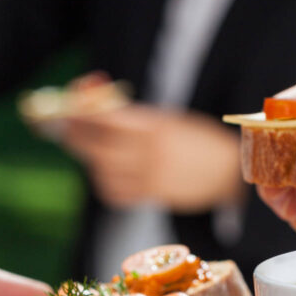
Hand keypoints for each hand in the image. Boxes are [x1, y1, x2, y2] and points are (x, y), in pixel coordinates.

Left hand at [62, 104, 242, 210]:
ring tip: (94, 150)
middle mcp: (152, 151)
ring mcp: (152, 176)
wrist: (229, 170)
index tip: (67, 106)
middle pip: (98, 147)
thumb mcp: (167, 119)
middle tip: (65, 129)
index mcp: (156, 125)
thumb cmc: (194, 138)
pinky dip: (105, 183)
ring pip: (104, 171)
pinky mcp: (153, 195)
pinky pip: (116, 192)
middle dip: (76, 137)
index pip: (108, 117)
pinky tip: (108, 173)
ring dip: (91, 161)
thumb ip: (131, 115)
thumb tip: (92, 99)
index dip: (83, 112)